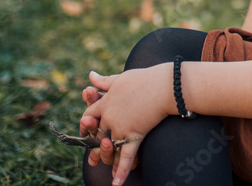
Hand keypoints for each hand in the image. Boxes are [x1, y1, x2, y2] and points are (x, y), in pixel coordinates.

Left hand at [81, 66, 172, 185]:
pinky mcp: (134, 134)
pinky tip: (116, 184)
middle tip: (91, 158)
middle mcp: (109, 115)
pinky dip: (121, 171)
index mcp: (106, 101)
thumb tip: (90, 76)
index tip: (86, 130)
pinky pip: (126, 156)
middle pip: (97, 134)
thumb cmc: (145, 79)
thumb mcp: (121, 78)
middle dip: (94, 146)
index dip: (86, 124)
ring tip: (102, 169)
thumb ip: (105, 81)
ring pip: (109, 147)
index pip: (89, 114)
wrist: (165, 85)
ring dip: (105, 160)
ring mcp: (121, 126)